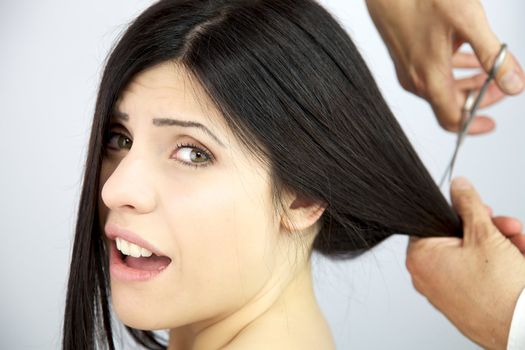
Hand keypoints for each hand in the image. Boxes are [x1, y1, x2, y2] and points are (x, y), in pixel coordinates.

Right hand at [365, 0, 524, 133]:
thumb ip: (493, 55)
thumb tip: (514, 83)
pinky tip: (468, 56)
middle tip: (501, 85)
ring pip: (442, 90)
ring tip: (490, 69)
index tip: (490, 123)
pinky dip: (454, 72)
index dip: (474, 125)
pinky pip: (432, 76)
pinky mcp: (406, 60)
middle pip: (450, 105)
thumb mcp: (467, 22)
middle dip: (479, 98)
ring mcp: (408, 71)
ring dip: (468, 84)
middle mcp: (415, 80)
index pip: (453, 119)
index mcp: (430, 78)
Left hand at [406, 177, 524, 349]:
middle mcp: (425, 276)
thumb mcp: (483, 233)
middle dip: (488, 228)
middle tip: (506, 227)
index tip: (479, 210)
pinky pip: (476, 274)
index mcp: (420, 256)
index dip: (461, 212)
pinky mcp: (461, 302)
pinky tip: (517, 259)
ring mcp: (443, 291)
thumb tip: (459, 186)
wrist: (520, 329)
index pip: (433, 221)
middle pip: (456, 237)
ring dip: (498, 244)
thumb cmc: (498, 290)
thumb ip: (468, 204)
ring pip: (470, 255)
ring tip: (518, 245)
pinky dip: (497, 265)